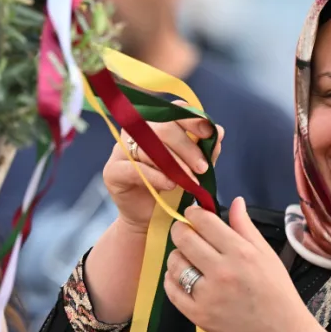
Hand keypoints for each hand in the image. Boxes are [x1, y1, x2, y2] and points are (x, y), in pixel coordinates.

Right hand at [102, 101, 222, 232]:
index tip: (209, 133)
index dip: (192, 119)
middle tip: (203, 167)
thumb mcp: (194, 168)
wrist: (152, 220)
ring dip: (174, 164)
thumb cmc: (172, 189)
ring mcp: (120, 150)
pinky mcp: (112, 171)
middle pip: (161, 127)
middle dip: (186, 147)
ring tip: (191, 181)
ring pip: (148, 147)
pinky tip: (171, 185)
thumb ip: (204, 150)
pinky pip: (135, 168)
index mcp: (155, 125)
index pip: (172, 111)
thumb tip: (218, 131)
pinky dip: (156, 176)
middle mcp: (135, 132)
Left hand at [163, 197, 315, 331]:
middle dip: (180, 230)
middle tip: (185, 233)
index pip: (204, 222)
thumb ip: (246, 227)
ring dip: (177, 255)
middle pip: (183, 239)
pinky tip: (181, 276)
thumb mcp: (266, 254)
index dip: (193, 213)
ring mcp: (207, 295)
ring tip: (187, 257)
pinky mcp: (197, 314)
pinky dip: (171, 279)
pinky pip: (171, 289)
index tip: (193, 214)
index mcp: (240, 253)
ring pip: (174, 263)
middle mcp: (222, 272)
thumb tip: (235, 201)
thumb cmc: (275, 290)